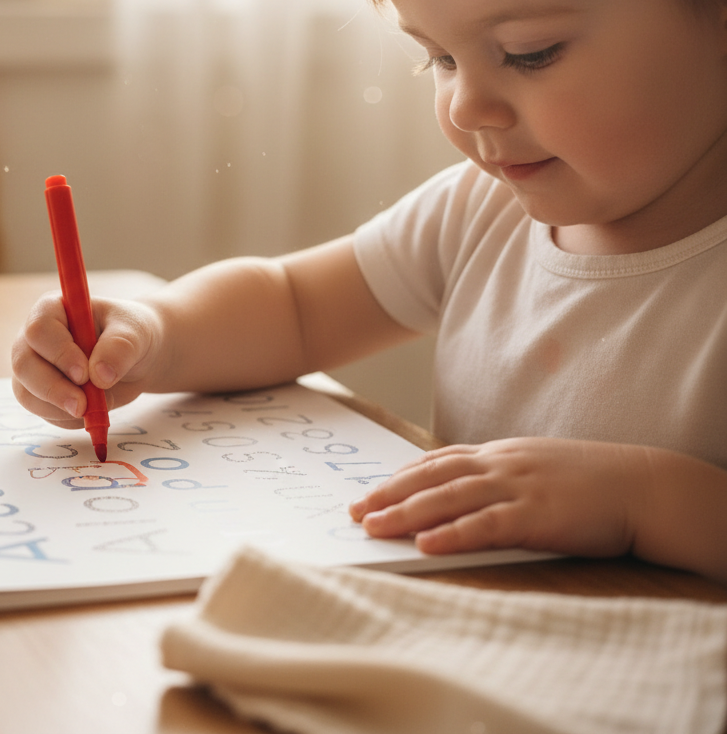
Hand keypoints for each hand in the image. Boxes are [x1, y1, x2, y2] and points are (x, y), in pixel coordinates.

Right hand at [10, 292, 163, 427]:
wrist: (137, 359)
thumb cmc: (131, 335)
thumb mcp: (135, 333)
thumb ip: (119, 347)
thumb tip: (99, 375)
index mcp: (53, 310)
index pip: (39, 329)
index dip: (59, 354)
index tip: (85, 374)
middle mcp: (35, 338)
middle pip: (23, 364)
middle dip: (52, 389)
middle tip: (83, 405)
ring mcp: (34, 367)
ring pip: (26, 393)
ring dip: (58, 408)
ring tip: (93, 407)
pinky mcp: (40, 394)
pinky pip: (43, 413)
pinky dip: (67, 419)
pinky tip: (91, 409)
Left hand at [347, 438, 646, 557]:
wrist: (644, 485)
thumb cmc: (591, 481)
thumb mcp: (537, 467)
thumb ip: (500, 475)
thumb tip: (465, 490)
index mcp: (500, 453)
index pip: (438, 461)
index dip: (401, 477)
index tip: (370, 490)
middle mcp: (501, 465)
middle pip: (431, 477)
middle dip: (388, 494)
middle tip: (353, 510)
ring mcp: (517, 487)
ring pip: (448, 498)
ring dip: (406, 513)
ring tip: (372, 526)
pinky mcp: (536, 515)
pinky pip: (486, 525)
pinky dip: (452, 533)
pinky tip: (426, 544)